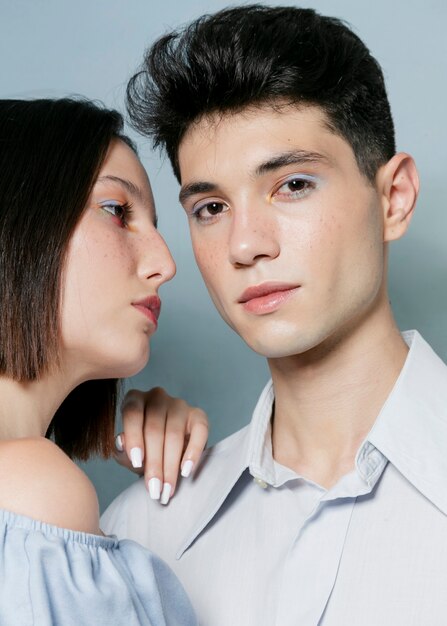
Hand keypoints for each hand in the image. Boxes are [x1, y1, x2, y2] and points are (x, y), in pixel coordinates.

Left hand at [114, 387, 207, 504]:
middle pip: (154, 428)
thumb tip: (120, 442)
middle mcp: (157, 397)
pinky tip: (186, 470)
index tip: (137, 463)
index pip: (133, 413)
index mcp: (134, 400)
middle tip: (154, 489)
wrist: (166, 452)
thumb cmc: (143, 450)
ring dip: (171, 465)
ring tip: (168, 488)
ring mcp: (179, 404)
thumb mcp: (128, 453)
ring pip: (174, 433)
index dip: (134, 437)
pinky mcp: (198, 415)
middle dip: (154, 462)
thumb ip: (122, 450)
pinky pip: (199, 431)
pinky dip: (193, 452)